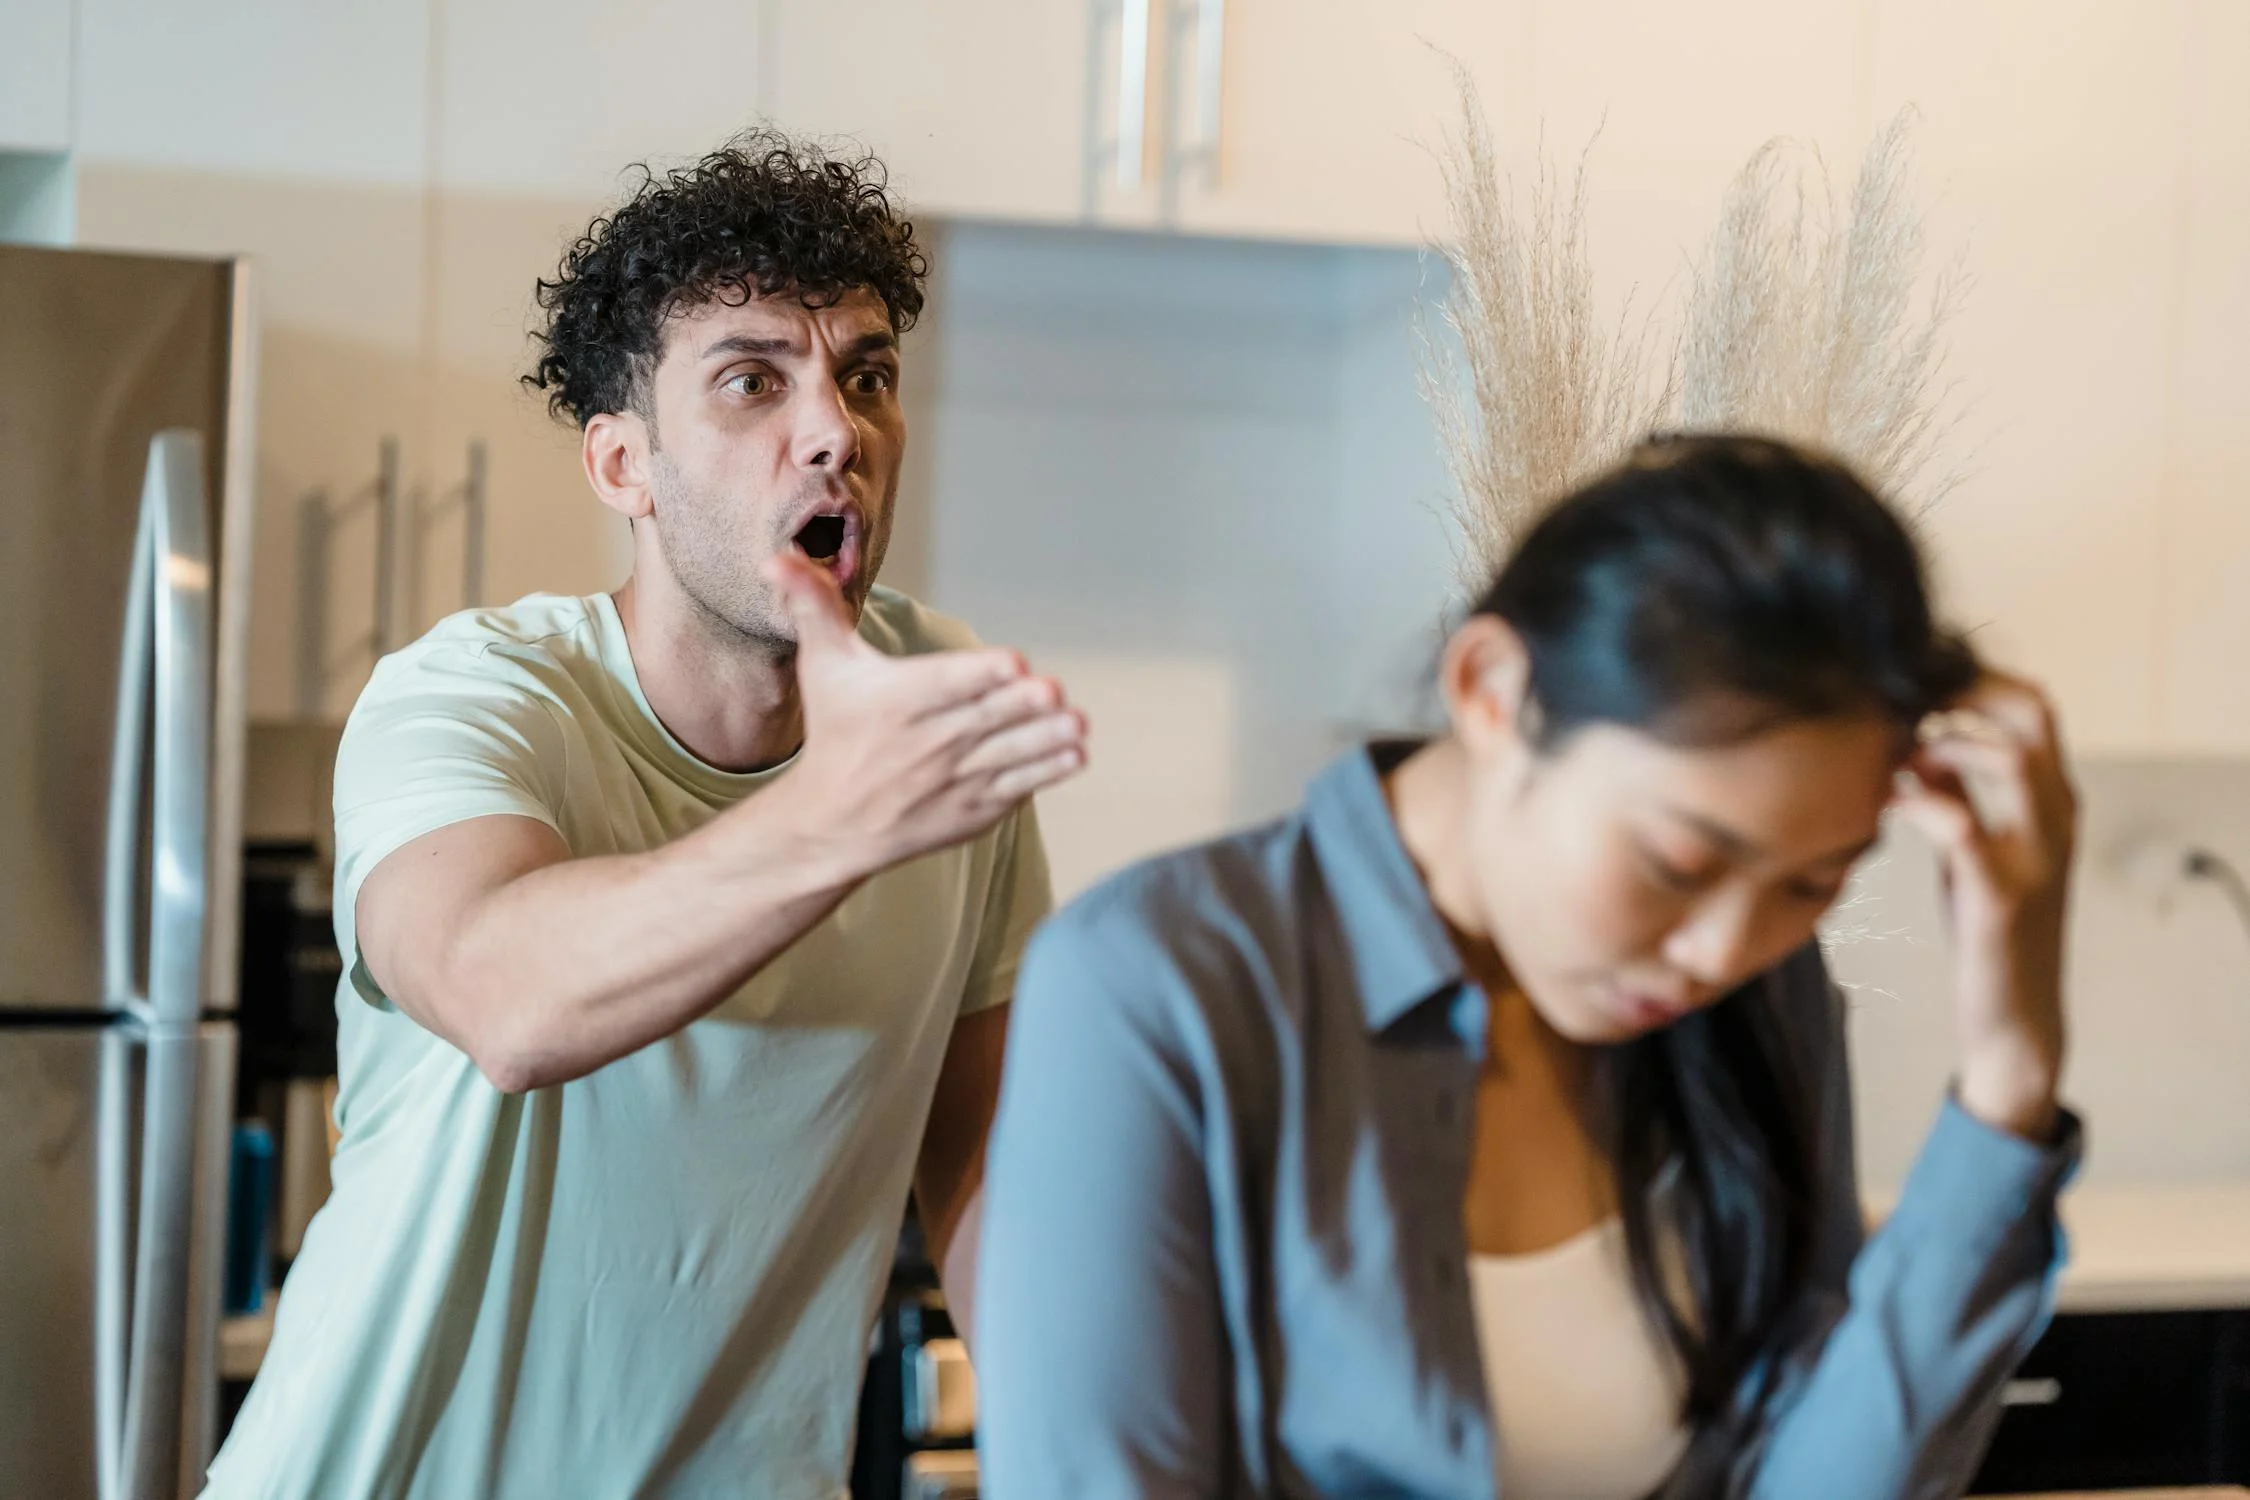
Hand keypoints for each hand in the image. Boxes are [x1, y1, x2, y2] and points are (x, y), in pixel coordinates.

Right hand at [764, 553, 1087, 875]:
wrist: (833, 823)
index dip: (980, 674)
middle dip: (1021, 706)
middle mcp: (927, 743)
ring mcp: (953, 780)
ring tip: (1077, 724)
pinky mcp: (972, 809)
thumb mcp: (823, 666)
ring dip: (1045, 740)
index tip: (1015, 664)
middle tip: (1053, 691)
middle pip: (982, 718)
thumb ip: (812, 607)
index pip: (944, 684)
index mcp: (898, 702)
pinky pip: (1014, 789)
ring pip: (1007, 755)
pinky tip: (1073, 755)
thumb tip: (776, 558)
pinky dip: (1044, 773)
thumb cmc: (836, 733)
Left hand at [1889, 673, 2076, 1141]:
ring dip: (1945, 741)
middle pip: (2032, 716)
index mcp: (2053, 803)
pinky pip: (1961, 825)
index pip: (2034, 708)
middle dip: (1965, 691)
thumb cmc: (1989, 926)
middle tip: (1903, 700)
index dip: (1978, 680)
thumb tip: (1919, 746)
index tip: (1919, 682)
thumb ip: (1958, 796)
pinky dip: (1918, 801)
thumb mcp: (1973, 850)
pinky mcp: (2001, 895)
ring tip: (1895, 752)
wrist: (2014, 1016)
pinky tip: (1884, 804)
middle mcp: (2056, 820)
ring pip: (2012, 759)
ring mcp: (2035, 856)